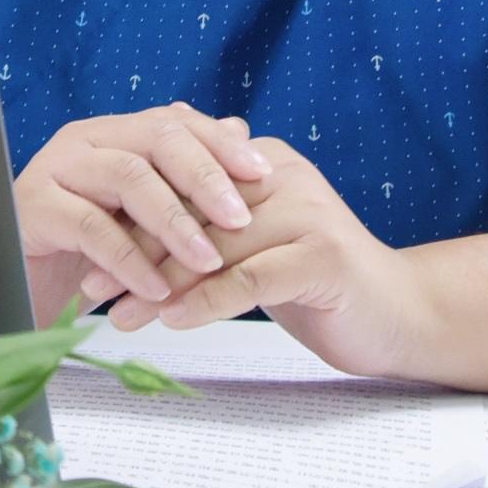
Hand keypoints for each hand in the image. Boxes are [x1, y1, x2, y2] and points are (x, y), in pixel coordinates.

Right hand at [12, 103, 270, 322]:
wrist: (14, 287)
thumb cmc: (83, 253)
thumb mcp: (141, 219)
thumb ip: (183, 178)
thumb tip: (240, 129)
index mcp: (113, 134)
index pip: (175, 121)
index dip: (221, 144)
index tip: (264, 174)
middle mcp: (84, 141)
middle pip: (155, 137)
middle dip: (205, 175)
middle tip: (241, 218)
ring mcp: (55, 170)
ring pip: (126, 176)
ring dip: (174, 221)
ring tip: (208, 261)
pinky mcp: (32, 209)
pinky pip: (90, 227)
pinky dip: (130, 260)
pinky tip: (157, 290)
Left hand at [83, 137, 429, 379]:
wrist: (398, 314)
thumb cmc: (318, 283)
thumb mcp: (260, 240)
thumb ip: (213, 215)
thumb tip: (150, 181)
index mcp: (266, 164)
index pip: (183, 184)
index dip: (132, 219)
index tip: (89, 253)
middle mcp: (284, 178)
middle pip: (192, 212)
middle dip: (135, 252)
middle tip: (91, 288)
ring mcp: (307, 216)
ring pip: (213, 248)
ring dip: (159, 285)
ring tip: (118, 317)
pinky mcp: (321, 259)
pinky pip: (247, 281)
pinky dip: (203, 303)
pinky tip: (170, 323)